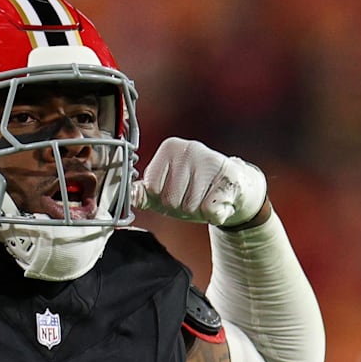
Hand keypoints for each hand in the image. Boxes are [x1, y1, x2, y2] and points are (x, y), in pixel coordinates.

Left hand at [131, 137, 265, 226]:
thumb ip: (142, 194)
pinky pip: (210, 210)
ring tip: (204, 196)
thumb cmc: (192, 188)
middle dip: (180, 205)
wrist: (231, 188)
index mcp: (169, 148)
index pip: (152, 188)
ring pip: (190, 206)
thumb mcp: (163, 190)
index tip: (173, 190)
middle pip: (170, 199)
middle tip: (192, 195)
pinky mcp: (229, 177)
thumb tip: (129, 195)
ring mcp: (210, 160)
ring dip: (196, 209)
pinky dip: (213, 214)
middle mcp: (189, 148)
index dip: (162, 198)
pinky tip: (218, 200)